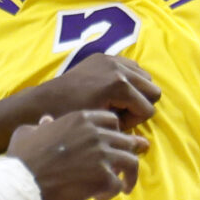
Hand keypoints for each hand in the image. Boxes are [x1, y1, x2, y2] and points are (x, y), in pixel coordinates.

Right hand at [7, 108, 148, 199]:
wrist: (21, 182)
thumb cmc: (21, 158)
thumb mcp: (28, 133)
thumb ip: (42, 126)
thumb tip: (46, 120)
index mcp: (81, 119)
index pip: (112, 121)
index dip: (115, 133)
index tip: (114, 145)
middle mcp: (96, 134)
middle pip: (126, 141)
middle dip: (127, 154)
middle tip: (125, 168)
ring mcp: (102, 155)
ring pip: (131, 162)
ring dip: (128, 175)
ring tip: (124, 187)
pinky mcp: (103, 177)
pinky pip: (119, 185)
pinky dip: (112, 193)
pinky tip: (99, 198)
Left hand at [39, 53, 159, 129]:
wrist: (47, 100)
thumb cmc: (73, 117)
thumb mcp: (102, 125)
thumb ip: (126, 130)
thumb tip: (145, 143)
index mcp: (120, 85)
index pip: (148, 108)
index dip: (134, 121)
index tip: (115, 123)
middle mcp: (120, 68)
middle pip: (153, 90)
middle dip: (139, 105)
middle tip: (119, 113)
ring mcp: (113, 59)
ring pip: (145, 77)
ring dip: (136, 92)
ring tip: (116, 102)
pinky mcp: (105, 56)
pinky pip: (131, 66)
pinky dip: (128, 79)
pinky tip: (111, 90)